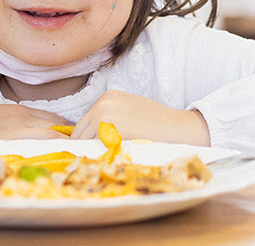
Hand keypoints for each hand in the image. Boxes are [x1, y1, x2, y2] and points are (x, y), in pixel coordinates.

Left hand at [70, 90, 209, 145]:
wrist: (173, 127)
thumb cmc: (157, 121)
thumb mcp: (131, 108)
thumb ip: (112, 114)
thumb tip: (95, 132)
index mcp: (108, 96)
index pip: (86, 120)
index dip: (88, 135)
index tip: (94, 146)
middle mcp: (102, 103)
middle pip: (80, 130)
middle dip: (85, 144)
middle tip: (95, 157)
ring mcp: (103, 115)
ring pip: (83, 140)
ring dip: (90, 151)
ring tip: (104, 158)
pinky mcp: (107, 129)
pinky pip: (92, 148)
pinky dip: (97, 155)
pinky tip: (110, 158)